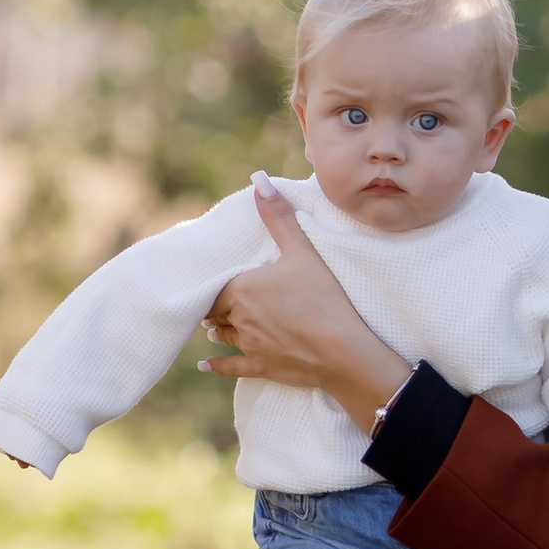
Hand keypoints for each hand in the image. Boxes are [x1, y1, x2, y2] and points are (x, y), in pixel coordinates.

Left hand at [198, 186, 402, 430]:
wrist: (342, 352)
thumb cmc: (323, 299)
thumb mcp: (302, 252)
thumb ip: (278, 217)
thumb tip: (259, 181)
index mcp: (243, 289)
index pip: (215, 285)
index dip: (211, 283)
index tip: (207, 280)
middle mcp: (239, 318)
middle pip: (216, 311)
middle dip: (213, 306)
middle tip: (211, 301)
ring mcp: (250, 345)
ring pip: (223, 336)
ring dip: (217, 329)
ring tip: (211, 327)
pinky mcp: (262, 367)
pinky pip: (231, 368)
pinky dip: (217, 366)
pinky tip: (205, 365)